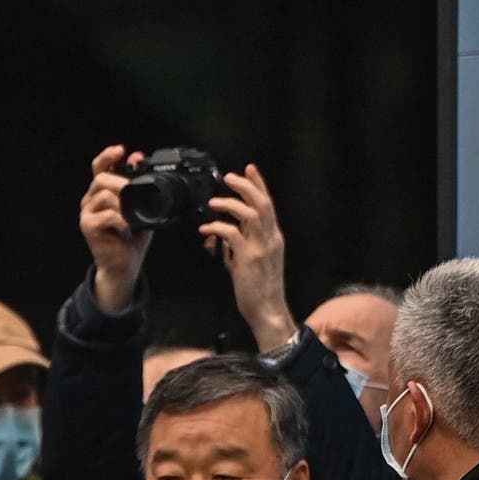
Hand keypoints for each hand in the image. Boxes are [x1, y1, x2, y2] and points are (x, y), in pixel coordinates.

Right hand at [80, 145, 151, 314]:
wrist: (124, 265)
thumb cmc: (132, 237)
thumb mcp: (140, 208)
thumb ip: (139, 185)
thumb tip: (137, 158)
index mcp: (103, 192)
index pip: (100, 167)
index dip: (108, 156)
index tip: (121, 150)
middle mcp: (92, 200)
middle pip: (101, 178)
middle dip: (120, 180)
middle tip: (133, 188)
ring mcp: (88, 213)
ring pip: (103, 195)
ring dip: (122, 202)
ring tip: (133, 215)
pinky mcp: (88, 227)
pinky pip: (106, 215)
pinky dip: (120, 220)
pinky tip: (128, 228)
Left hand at [203, 163, 296, 351]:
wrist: (267, 311)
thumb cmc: (258, 289)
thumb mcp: (248, 262)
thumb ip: (238, 246)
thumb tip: (221, 236)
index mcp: (273, 238)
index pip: (268, 205)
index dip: (259, 184)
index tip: (249, 168)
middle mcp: (271, 239)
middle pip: (262, 202)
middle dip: (246, 185)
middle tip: (229, 176)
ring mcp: (261, 247)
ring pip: (250, 213)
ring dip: (230, 203)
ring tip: (214, 202)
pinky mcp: (249, 258)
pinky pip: (233, 234)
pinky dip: (218, 227)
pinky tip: (206, 228)